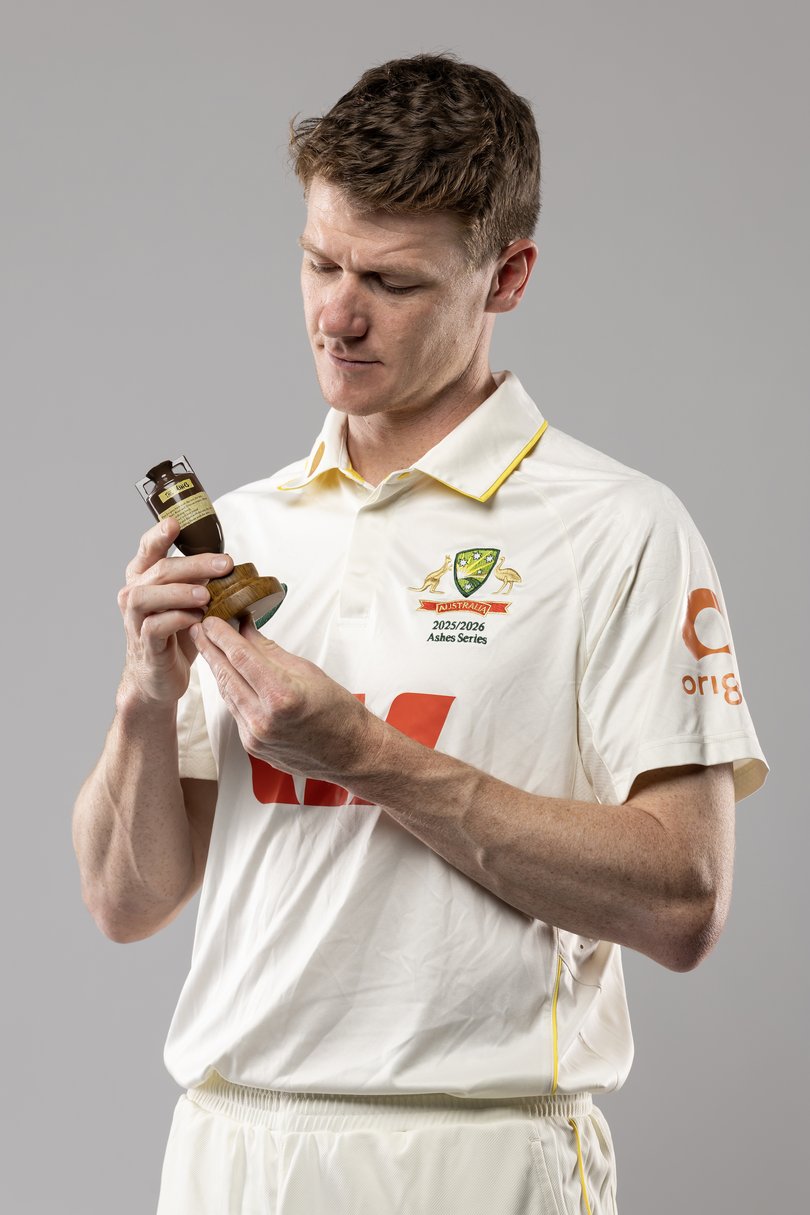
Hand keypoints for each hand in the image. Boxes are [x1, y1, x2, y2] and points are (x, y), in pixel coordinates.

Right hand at [117, 517, 233, 705]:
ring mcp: (135, 620)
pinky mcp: (145, 644)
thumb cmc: (175, 634)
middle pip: (159, 570)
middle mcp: (134, 594)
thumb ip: (199, 580)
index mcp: (144, 578)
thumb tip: (228, 562)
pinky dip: (176, 619)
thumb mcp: (188, 601)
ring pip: (146, 596)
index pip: (148, 548)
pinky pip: (154, 627)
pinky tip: (196, 619)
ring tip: (206, 595)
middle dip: (193, 565)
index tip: (176, 523)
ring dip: (179, 592)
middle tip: (224, 565)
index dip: (159, 534)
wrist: (160, 676)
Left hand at [191, 615, 379, 782]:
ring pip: (227, 694)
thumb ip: (270, 651)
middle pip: (226, 675)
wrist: (351, 753)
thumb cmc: (338, 710)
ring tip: (209, 647)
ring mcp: (255, 736)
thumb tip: (245, 629)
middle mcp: (263, 719)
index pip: (241, 657)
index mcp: (281, 695)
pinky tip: (228, 676)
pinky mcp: (252, 746)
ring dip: (217, 669)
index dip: (221, 635)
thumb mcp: (307, 671)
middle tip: (197, 628)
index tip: (210, 619)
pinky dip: (231, 690)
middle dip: (209, 649)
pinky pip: (235, 711)